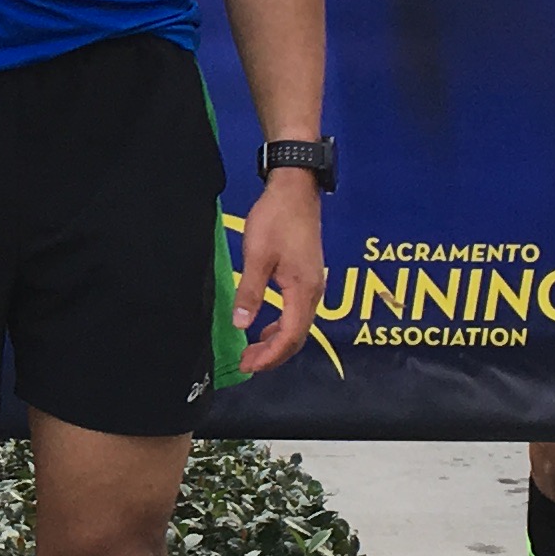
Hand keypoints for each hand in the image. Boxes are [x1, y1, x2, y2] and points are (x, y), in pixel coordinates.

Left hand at [234, 169, 326, 358]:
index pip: (290, 336)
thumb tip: (241, 324)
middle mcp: (314, 292)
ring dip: (276, 342)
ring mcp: (313, 285)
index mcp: (303, 290)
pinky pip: (297, 312)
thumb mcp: (257, 256)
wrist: (295, 190)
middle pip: (297, 337)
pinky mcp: (307, 277)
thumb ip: (250, 292)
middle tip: (246, 363)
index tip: (247, 365)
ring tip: (252, 351)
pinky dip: (281, 326)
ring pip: (298, 326)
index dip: (269, 356)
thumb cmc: (276, 219)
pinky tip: (265, 327)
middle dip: (273, 355)